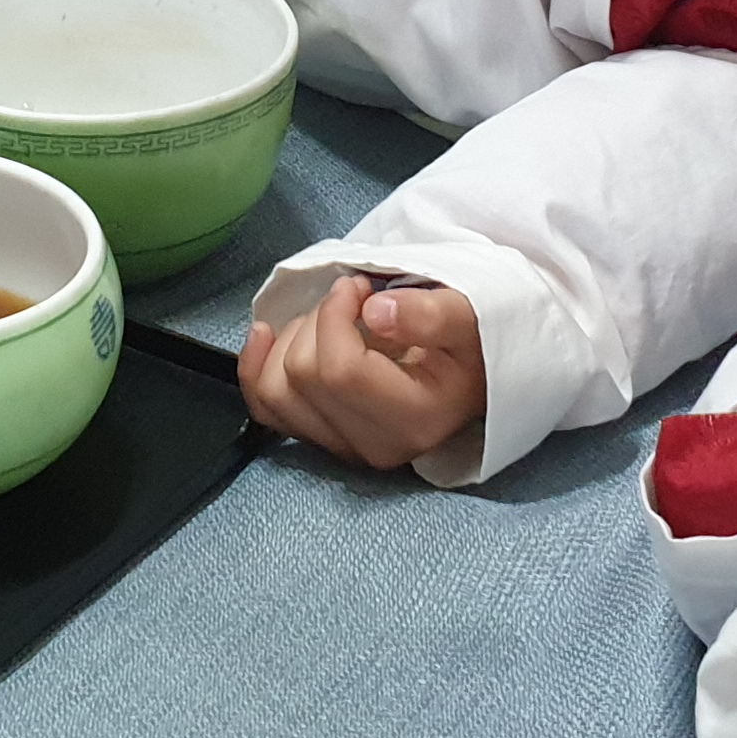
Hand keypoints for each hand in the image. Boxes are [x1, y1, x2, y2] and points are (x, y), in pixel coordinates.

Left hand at [240, 276, 486, 468]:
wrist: (478, 370)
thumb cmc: (475, 340)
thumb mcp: (471, 317)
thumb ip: (431, 314)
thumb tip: (375, 312)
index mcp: (413, 420)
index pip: (339, 370)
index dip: (336, 314)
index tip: (361, 288)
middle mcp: (375, 447)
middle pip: (303, 376)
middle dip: (318, 320)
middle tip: (354, 301)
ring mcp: (345, 448)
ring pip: (275, 391)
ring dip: (292, 339)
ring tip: (332, 321)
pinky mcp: (324, 438)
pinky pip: (265, 409)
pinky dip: (258, 367)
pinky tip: (267, 336)